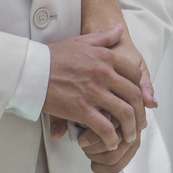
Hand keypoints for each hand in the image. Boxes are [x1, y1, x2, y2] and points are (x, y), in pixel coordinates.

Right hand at [43, 24, 145, 151]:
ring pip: (124, 113)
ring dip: (130, 128)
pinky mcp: (81, 109)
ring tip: (129, 136)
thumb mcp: (82, 41)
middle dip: (140, 112)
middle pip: (134, 95)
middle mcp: (103, 74)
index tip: (139, 99)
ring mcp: (93, 92)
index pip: (135, 74)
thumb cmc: (55, 56)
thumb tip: (119, 29)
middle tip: (140, 122)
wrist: (32, 69)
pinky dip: (111, 138)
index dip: (140, 89)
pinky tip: (111, 142)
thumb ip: (104, 37)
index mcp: (106, 57)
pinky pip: (104, 127)